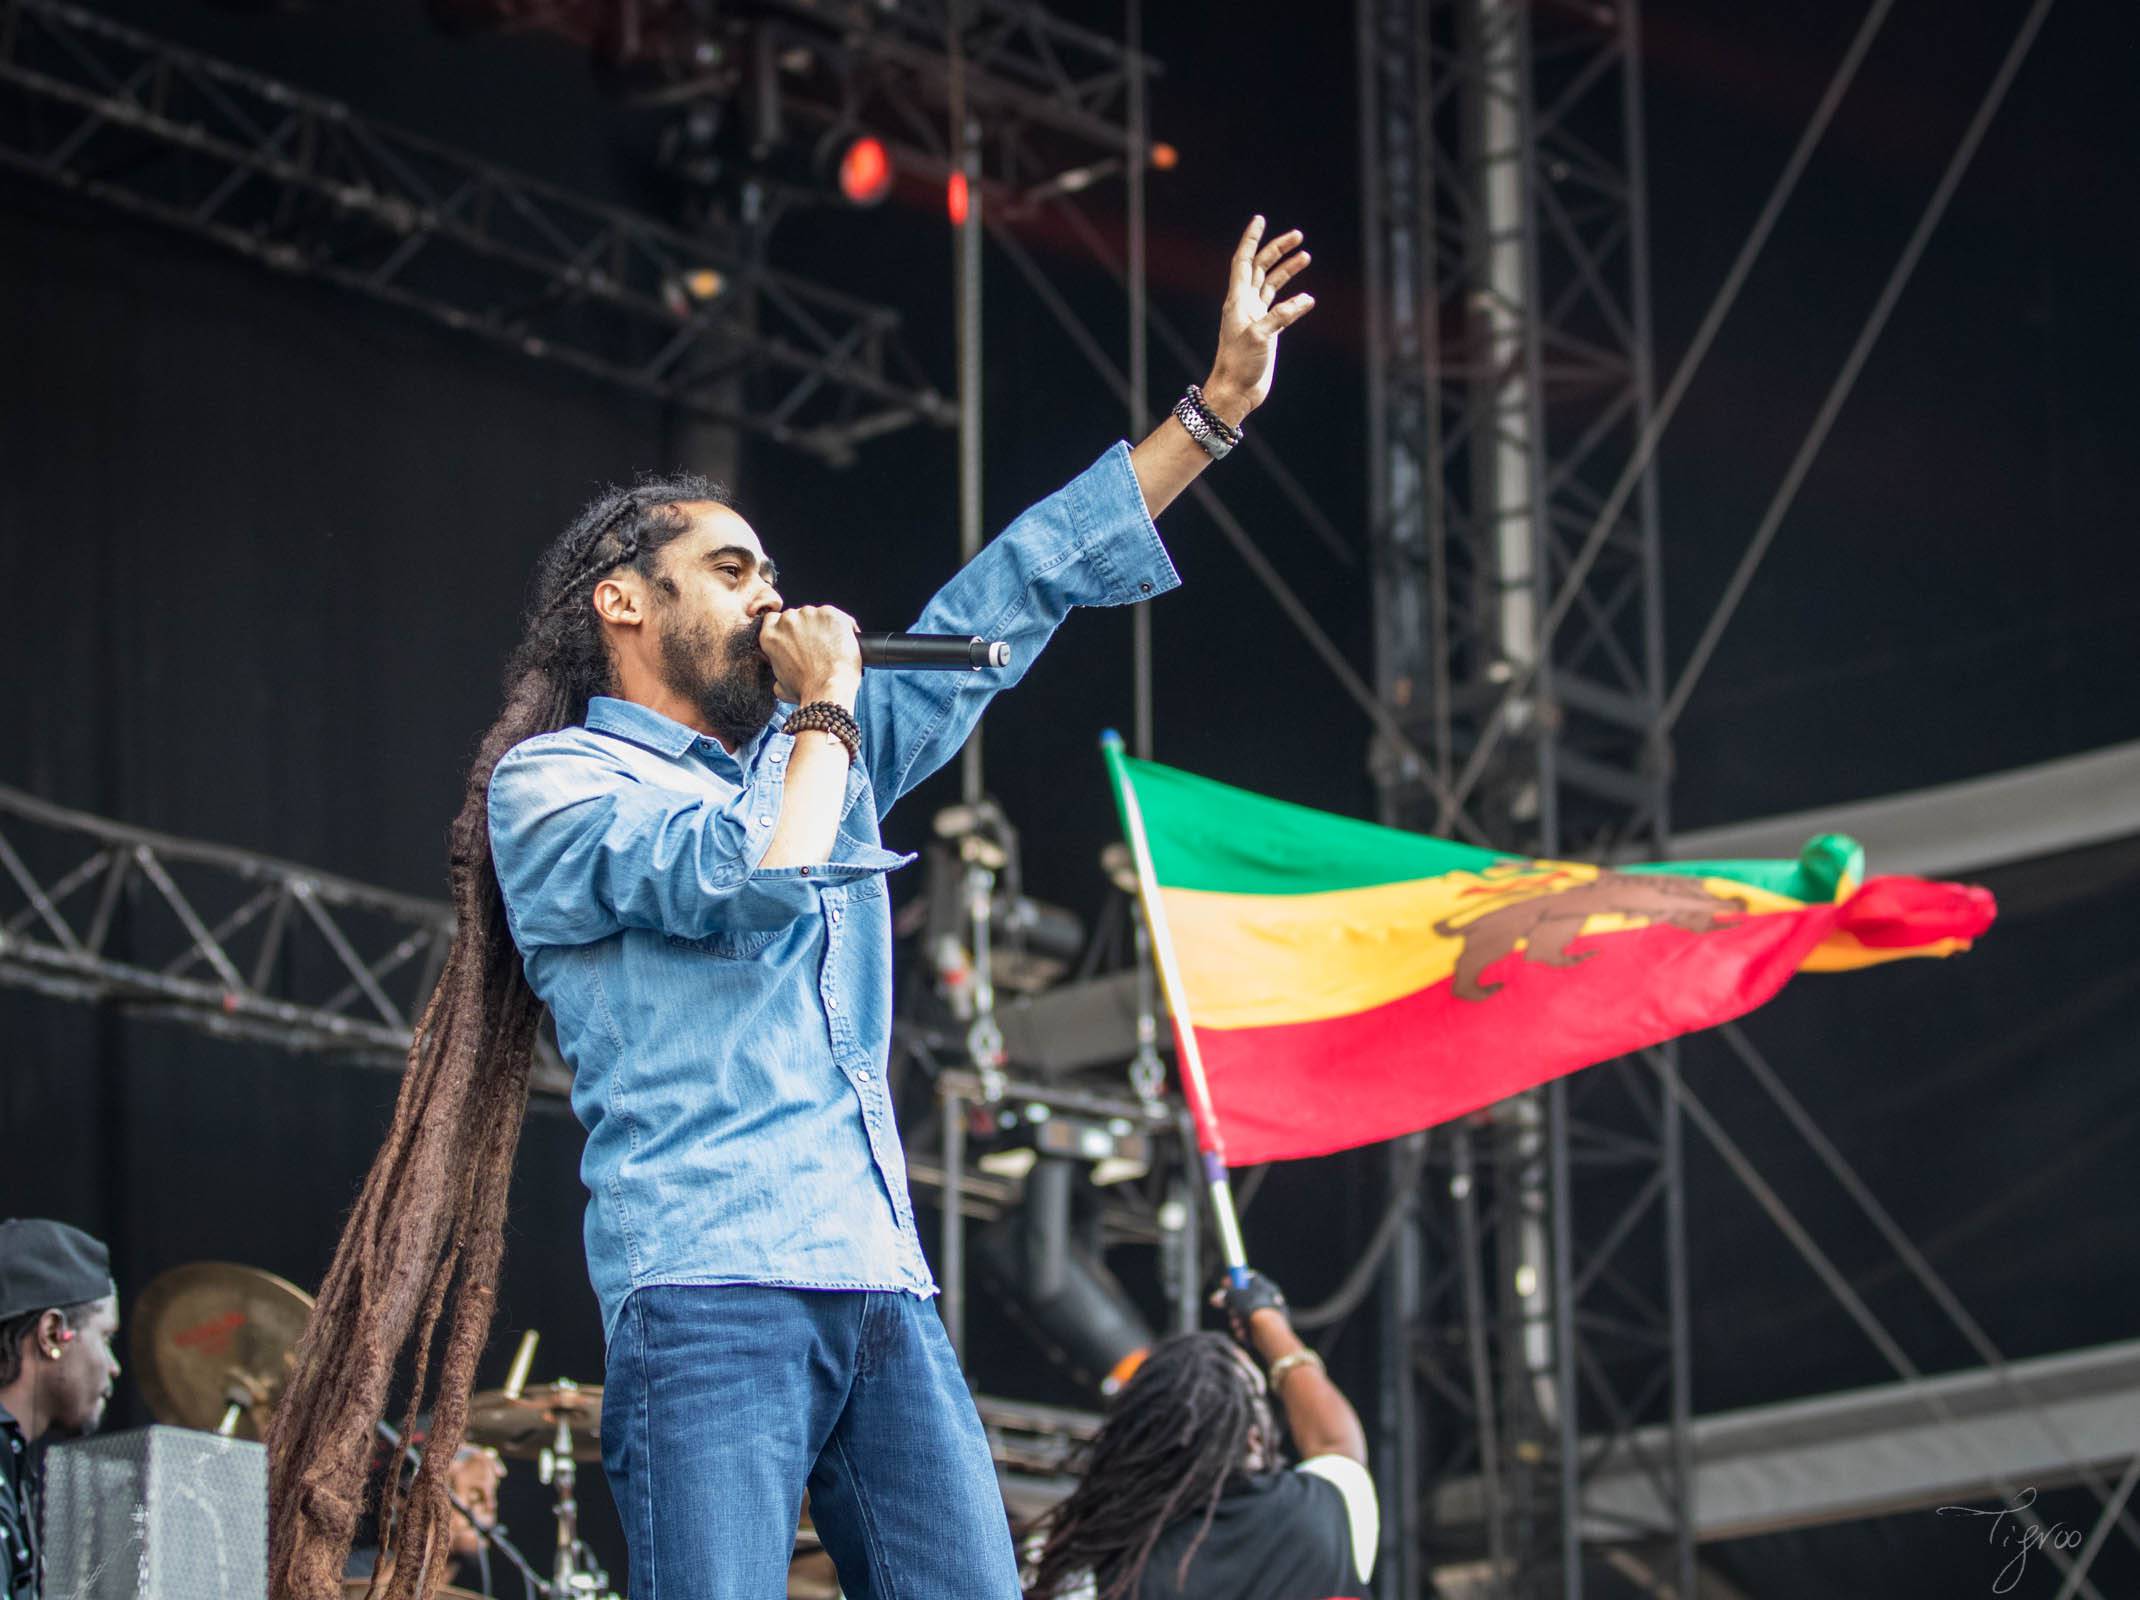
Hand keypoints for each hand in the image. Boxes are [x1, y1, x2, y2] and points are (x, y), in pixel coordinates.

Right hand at [759, 605, 861, 706]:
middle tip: (818, 647)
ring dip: (825, 626)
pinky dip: (845, 627)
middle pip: (798, 616)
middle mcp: (787, 620)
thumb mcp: (781, 686)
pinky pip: (839, 617)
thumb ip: (778, 672)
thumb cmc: (806, 691)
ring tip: (834, 647)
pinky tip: (847, 642)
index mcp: (770, 635)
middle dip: (807, 629)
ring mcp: (809, 615)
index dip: (787, 629)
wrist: (828, 690)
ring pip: (818, 615)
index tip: (796, 638)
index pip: (774, 620)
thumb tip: (781, 678)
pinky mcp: (830, 614)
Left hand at [1202, 216, 1314, 426]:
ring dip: (1287, 270)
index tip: (1260, 220)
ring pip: (1272, 285)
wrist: (1236, 391)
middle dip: (1277, 250)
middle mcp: (1245, 305)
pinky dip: (1294, 298)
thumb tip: (1306, 300)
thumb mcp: (1260, 337)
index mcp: (1237, 301)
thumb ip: (1281, 316)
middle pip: (1261, 268)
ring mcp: (1256, 317)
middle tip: (1297, 236)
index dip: (1251, 240)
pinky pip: (1281, 307)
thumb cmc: (1239, 365)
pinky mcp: (1266, 331)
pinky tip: (1307, 296)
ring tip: (1306, 256)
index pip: (1243, 261)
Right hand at [1210, 1269, 1288, 1349]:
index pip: (1249, 1279)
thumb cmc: (1253, 1309)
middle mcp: (1270, 1300)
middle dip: (1233, 1307)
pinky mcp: (1268, 1333)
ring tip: (1236, 1324)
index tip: (1224, 1283)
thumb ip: (1225, 1294)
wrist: (1270, 1334)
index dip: (1235, 1280)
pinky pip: (1251, 1329)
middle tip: (1227, 1310)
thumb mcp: (1234, 1296)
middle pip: (1246, 1299)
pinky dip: (1244, 1331)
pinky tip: (1243, 1333)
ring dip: (1236, 1321)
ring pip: (1246, 1316)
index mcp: (1266, 1287)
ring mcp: (1270, 1317)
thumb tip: (1217, 1298)